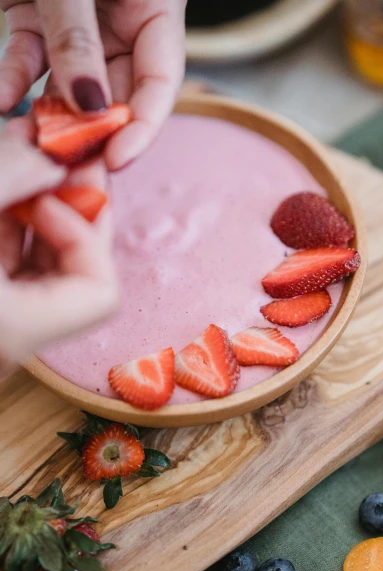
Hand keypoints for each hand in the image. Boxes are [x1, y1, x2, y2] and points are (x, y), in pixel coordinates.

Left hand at [0, 0, 185, 168]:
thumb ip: (78, 39)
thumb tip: (87, 108)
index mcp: (154, 11)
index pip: (158, 85)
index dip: (141, 129)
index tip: (116, 159)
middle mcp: (120, 27)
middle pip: (114, 97)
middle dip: (92, 137)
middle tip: (72, 172)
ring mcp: (78, 29)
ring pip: (67, 89)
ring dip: (50, 122)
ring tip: (32, 149)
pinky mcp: (35, 21)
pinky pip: (26, 60)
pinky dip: (13, 82)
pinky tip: (3, 102)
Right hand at [0, 133, 116, 368]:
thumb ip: (8, 180)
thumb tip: (49, 154)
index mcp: (20, 331)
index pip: (101, 291)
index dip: (86, 236)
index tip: (48, 196)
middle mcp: (17, 337)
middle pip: (74, 272)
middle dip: (68, 206)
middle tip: (59, 148)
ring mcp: (4, 323)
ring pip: (40, 265)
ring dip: (34, 208)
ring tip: (23, 153)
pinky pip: (12, 266)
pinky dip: (9, 226)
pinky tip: (4, 190)